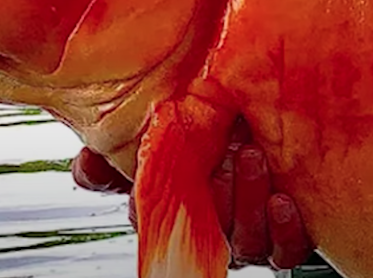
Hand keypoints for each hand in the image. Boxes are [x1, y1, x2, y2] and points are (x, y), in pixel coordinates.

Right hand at [70, 117, 311, 270]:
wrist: (267, 122)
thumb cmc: (218, 130)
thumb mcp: (170, 129)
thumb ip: (125, 148)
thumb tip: (86, 164)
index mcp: (179, 208)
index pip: (154, 222)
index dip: (153, 208)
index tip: (158, 179)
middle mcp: (213, 226)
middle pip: (206, 231)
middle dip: (215, 193)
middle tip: (226, 152)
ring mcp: (248, 234)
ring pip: (244, 242)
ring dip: (248, 203)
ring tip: (254, 159)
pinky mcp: (286, 237)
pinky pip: (284, 250)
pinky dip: (283, 229)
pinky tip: (282, 201)